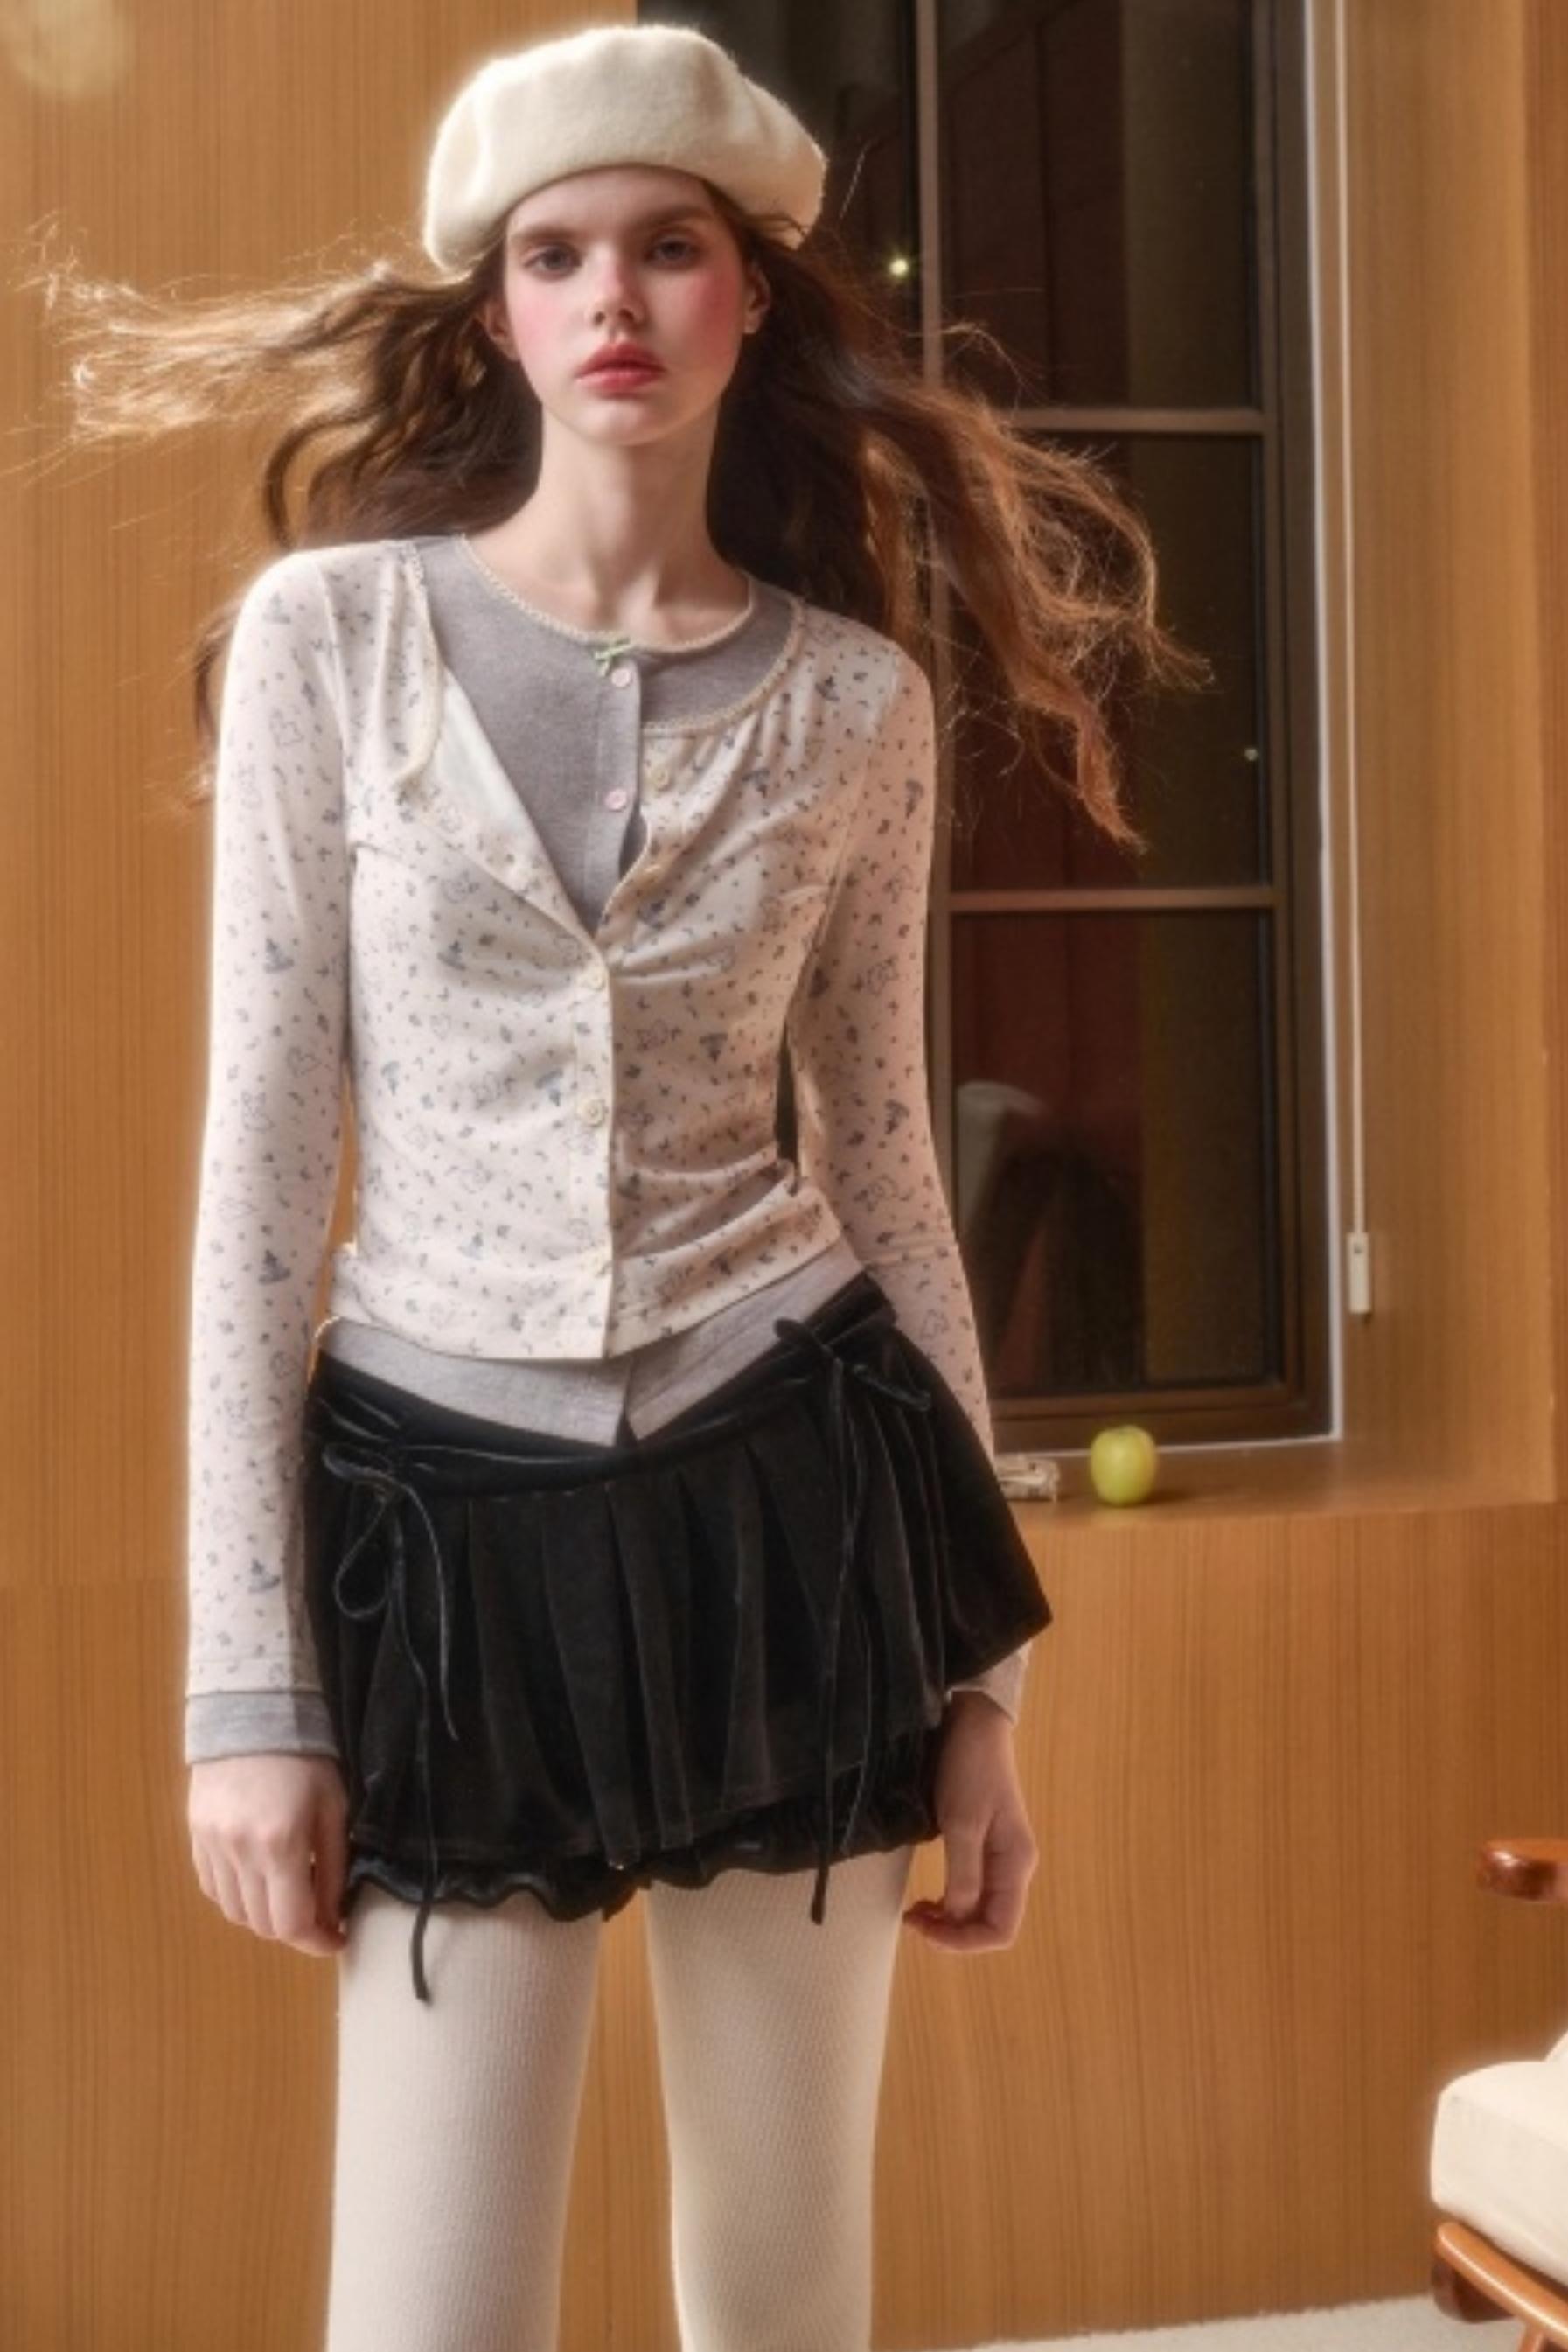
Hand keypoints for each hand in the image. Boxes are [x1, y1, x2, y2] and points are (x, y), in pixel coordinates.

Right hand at [188, 1753, 350, 1960]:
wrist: (252, 1714)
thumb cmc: (306, 1759)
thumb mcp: (333, 1810)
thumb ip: (333, 1869)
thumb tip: (332, 1919)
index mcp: (280, 1846)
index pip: (292, 1923)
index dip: (317, 1942)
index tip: (338, 1939)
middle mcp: (239, 1854)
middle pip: (262, 1924)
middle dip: (295, 1929)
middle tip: (319, 1917)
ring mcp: (211, 1847)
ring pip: (235, 1912)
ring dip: (264, 1916)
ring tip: (289, 1896)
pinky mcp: (195, 1837)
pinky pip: (213, 1888)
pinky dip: (236, 1897)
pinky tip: (256, 1880)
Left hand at [902, 1693, 1037, 1951]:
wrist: (974, 1725)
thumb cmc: (969, 1769)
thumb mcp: (962, 1822)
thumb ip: (963, 1873)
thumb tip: (957, 1917)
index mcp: (1015, 1864)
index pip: (1001, 1929)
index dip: (964, 1942)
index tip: (926, 1930)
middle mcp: (1013, 1867)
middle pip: (990, 1923)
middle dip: (953, 1933)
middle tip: (913, 1921)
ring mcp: (999, 1857)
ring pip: (979, 1910)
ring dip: (950, 1921)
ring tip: (916, 1913)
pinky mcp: (984, 1845)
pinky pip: (971, 1890)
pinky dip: (949, 1902)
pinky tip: (929, 1899)